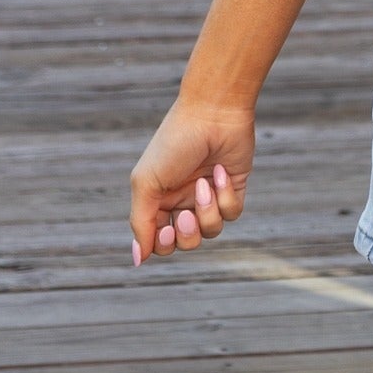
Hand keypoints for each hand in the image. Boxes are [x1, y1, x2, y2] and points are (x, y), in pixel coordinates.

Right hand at [129, 97, 254, 264]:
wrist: (212, 112)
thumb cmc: (174, 144)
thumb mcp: (147, 183)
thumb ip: (141, 222)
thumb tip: (139, 260)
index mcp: (158, 200)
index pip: (158, 242)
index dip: (162, 245)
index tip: (165, 231)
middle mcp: (183, 200)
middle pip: (185, 243)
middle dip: (187, 235)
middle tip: (185, 216)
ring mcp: (209, 195)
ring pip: (211, 231)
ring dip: (208, 212)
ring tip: (205, 184)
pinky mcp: (233, 188)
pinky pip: (232, 213)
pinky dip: (226, 197)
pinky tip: (221, 173)